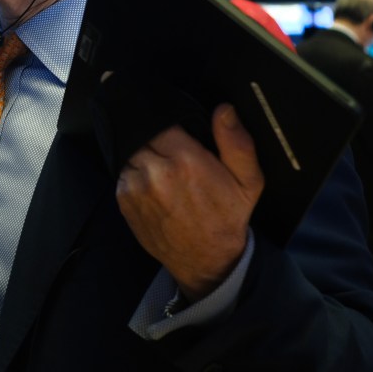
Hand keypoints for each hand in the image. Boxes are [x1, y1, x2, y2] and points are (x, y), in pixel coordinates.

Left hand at [115, 103, 263, 300]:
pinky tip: (154, 187)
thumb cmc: (227, 217)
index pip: (162, 121)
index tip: (176, 133)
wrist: (207, 261)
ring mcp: (136, 188)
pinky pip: (124, 174)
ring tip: (163, 172)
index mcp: (186, 160)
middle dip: (156, 141)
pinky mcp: (124, 202)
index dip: (168, 125)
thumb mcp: (248, 181)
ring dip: (144, 157)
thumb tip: (224, 110)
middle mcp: (156, 172)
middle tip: (173, 155)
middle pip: (143, 136)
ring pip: (131, 154)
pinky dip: (135, 175)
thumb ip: (236, 142)